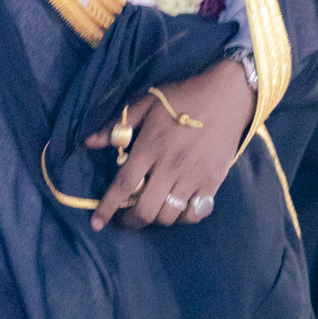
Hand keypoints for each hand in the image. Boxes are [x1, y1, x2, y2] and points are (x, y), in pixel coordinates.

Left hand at [84, 57, 256, 230]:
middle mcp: (170, 166)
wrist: (228, 95)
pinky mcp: (212, 182)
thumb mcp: (147, 103)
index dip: (108, 206)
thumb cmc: (183, 97)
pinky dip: (181, 218)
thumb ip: (118, 125)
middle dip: (131, 221)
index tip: (97, 223)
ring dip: (155, 219)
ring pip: (169, 216)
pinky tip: (176, 209)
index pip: (124, 184)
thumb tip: (89, 142)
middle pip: (146, 209)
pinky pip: (194, 213)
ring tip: (152, 210)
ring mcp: (193, 176)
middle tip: (125, 219)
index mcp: (151, 146)